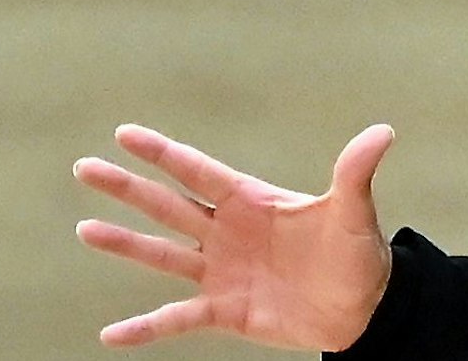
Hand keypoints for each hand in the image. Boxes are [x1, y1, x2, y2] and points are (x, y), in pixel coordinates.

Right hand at [73, 123, 394, 349]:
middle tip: (84, 168)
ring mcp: (222, 271)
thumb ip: (356, 173)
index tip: (124, 134)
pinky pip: (176, 319)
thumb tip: (383, 131)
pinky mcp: (225, 311)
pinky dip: (145, 328)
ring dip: (124, 244)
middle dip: (127, 188)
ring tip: (84, 230)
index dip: (163, 153)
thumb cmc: (358, 254)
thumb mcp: (354, 213)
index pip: (198, 171)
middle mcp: (228, 232)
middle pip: (168, 205)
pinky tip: (111, 335)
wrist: (363, 309)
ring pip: (163, 254)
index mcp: (252, 201)